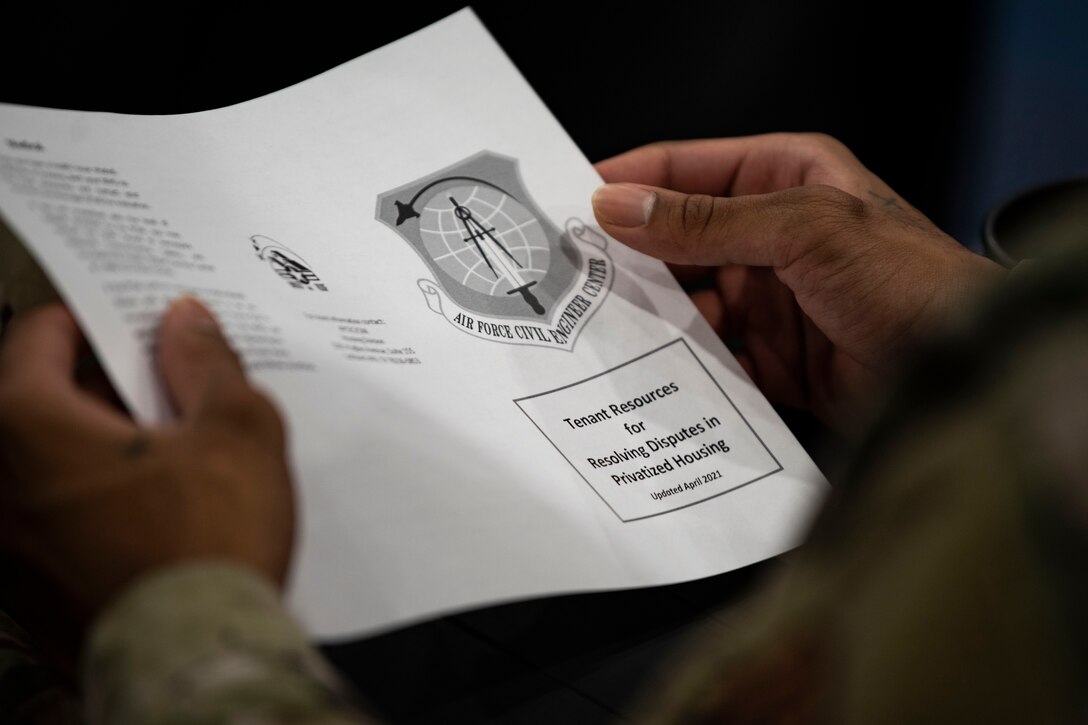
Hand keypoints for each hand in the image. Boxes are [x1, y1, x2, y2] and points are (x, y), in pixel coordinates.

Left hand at [0, 298, 293, 658]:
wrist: (198, 656)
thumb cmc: (208, 545)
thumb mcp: (234, 428)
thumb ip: (204, 362)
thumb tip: (186, 323)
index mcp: (25, 427)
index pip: (38, 337)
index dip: (96, 320)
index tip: (132, 326)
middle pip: (35, 398)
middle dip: (100, 383)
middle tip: (162, 385)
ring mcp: (4, 542)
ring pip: (44, 458)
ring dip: (96, 440)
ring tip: (168, 449)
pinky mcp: (26, 585)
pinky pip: (51, 512)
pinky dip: (91, 493)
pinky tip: (154, 506)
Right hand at [592, 133, 1004, 427]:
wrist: (966, 375)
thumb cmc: (914, 283)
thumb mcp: (804, 230)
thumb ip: (706, 221)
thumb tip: (623, 206)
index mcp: (784, 177)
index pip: (687, 169)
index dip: (628, 182)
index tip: (571, 204)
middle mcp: (770, 235)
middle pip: (676, 239)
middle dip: (627, 257)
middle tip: (571, 275)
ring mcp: (768, 297)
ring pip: (684, 301)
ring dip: (647, 315)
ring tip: (597, 326)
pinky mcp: (768, 356)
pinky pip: (705, 354)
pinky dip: (676, 363)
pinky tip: (645, 369)